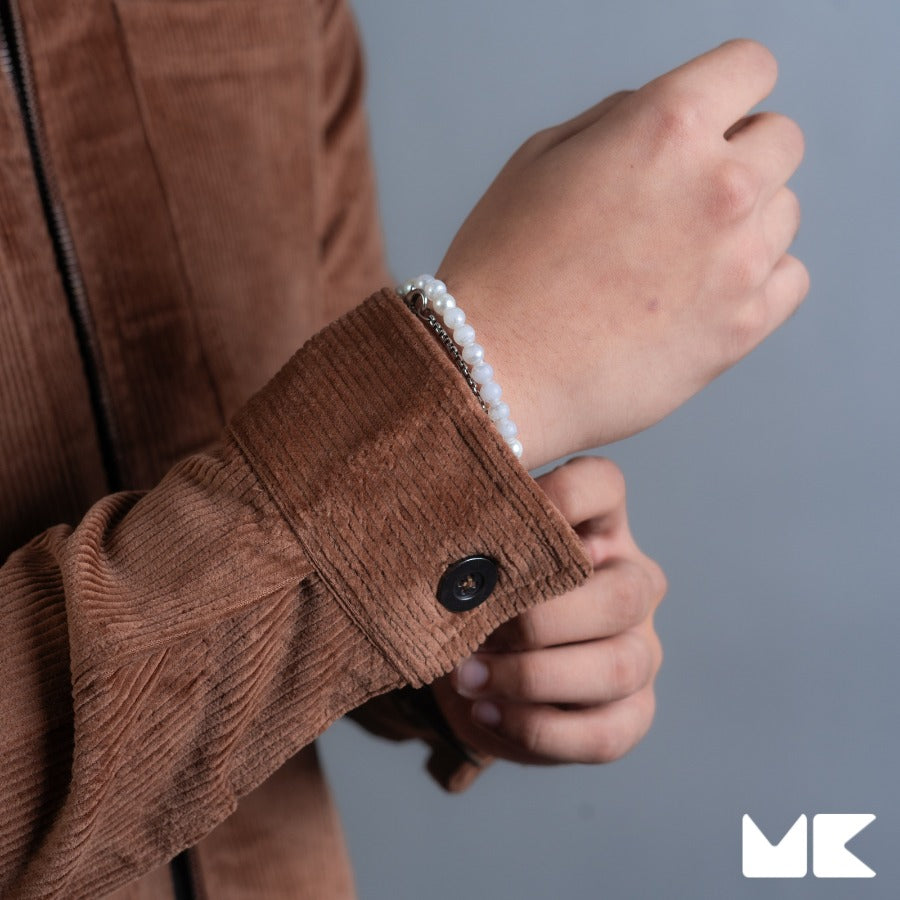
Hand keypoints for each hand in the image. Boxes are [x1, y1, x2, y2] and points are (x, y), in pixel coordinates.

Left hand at [432, 456, 665, 764]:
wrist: (474, 672)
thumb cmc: (474, 598)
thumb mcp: (471, 557)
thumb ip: (474, 533)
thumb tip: (448, 528)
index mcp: (599, 527)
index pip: (604, 486)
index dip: (560, 495)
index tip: (495, 521)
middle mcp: (633, 583)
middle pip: (621, 594)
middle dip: (539, 620)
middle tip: (476, 630)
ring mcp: (640, 649)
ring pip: (618, 667)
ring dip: (532, 679)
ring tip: (467, 677)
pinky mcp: (632, 712)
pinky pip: (605, 734)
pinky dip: (538, 729)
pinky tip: (487, 711)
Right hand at [437, 39, 807, 468]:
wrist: (495, 372)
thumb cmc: (501, 270)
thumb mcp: (538, 159)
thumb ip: (617, 121)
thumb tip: (659, 119)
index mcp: (666, 126)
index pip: (751, 68)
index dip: (728, 88)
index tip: (715, 115)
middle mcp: (718, 185)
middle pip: (780, 140)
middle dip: (738, 156)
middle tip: (682, 198)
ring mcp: (738, 260)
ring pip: (785, 212)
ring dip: (744, 221)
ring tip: (677, 258)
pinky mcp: (743, 326)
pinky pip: (788, 278)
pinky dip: (756, 280)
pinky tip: (703, 293)